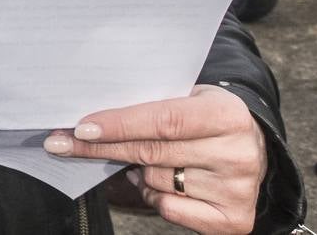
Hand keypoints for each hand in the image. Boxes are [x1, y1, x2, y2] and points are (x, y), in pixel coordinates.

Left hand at [44, 85, 266, 234]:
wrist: (255, 148)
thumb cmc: (208, 118)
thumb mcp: (190, 97)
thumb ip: (153, 104)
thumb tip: (92, 120)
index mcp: (226, 115)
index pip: (162, 120)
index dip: (118, 124)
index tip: (80, 127)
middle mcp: (236, 155)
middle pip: (151, 153)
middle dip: (101, 148)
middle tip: (62, 143)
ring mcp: (236, 190)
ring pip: (155, 181)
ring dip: (135, 170)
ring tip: (145, 157)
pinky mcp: (233, 220)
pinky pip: (168, 209)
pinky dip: (153, 195)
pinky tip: (160, 181)